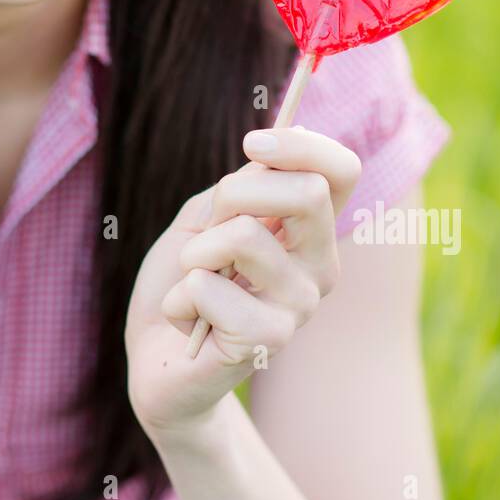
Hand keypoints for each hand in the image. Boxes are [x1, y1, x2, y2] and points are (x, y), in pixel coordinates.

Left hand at [125, 127, 361, 438]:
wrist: (157, 357)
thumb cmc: (184, 279)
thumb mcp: (205, 218)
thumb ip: (239, 189)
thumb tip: (268, 163)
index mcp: (310, 230)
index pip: (342, 170)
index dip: (301, 145)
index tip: (252, 143)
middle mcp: (320, 266)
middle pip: (307, 191)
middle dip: (233, 194)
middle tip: (206, 231)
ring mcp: (300, 306)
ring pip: (245, 235)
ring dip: (194, 253)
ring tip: (191, 281)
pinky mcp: (269, 341)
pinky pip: (209, 287)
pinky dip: (179, 297)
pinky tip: (187, 321)